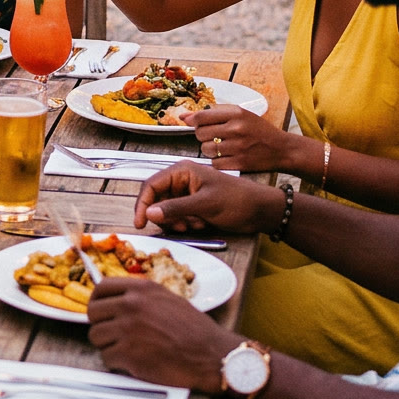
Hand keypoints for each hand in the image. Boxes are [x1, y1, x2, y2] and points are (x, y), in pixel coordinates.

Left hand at [87, 272, 233, 390]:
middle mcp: (131, 305)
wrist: (211, 355)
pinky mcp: (128, 354)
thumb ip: (140, 297)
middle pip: (93, 313)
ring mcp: (128, 329)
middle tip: (114, 335)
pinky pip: (106, 358)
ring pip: (96, 336)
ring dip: (109, 345)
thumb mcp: (167, 299)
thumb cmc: (193, 330)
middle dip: (101, 325)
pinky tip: (135, 362)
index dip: (98, 301)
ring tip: (129, 350)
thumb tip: (115, 300)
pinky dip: (117, 363)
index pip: (101, 288)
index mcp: (141, 289)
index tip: (100, 312)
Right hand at [134, 161, 284, 236]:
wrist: (259, 210)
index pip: (151, 185)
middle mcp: (181, 180)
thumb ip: (175, 208)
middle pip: (157, 199)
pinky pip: (178, 216)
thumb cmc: (235, 201)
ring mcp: (187, 193)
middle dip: (165, 216)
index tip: (139, 224)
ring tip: (195, 224)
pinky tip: (201, 224)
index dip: (143, 204)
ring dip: (177, 221)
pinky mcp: (193, 205)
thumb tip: (149, 214)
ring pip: (167, 210)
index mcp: (181, 171)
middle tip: (179, 227)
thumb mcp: (204, 205)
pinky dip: (185, 223)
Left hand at [182, 103, 308, 175]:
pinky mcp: (240, 164)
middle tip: (213, 136)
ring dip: (210, 150)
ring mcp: (238, 147)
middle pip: (200, 134)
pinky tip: (227, 157)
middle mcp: (236, 129)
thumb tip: (184, 116)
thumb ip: (213, 113)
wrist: (282, 149)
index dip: (193, 121)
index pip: (201, 117)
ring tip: (221, 147)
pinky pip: (215, 163)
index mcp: (236, 113)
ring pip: (206, 149)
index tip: (194, 124)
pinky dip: (217, 162)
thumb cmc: (259, 130)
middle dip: (203, 136)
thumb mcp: (241, 114)